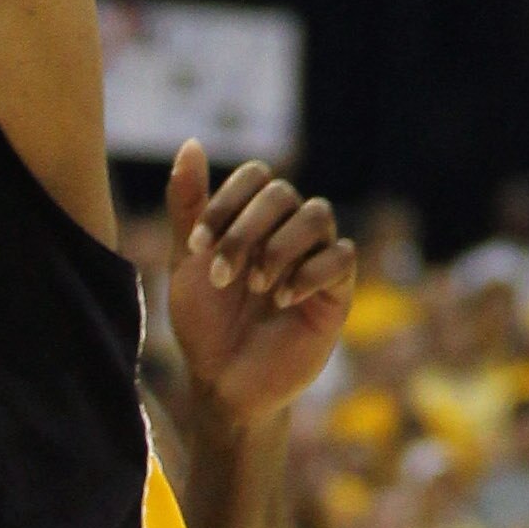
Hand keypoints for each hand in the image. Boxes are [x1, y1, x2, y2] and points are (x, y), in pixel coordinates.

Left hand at [164, 142, 354, 431]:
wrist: (224, 383)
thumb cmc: (205, 324)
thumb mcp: (186, 263)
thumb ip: (189, 206)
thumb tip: (190, 144)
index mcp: (254, 219)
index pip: (256, 177)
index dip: (226, 202)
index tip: (197, 244)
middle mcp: (289, 230)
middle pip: (283, 194)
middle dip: (246, 231)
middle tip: (223, 276)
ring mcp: (316, 258)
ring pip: (317, 215)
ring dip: (280, 248)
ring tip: (257, 287)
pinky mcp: (337, 291)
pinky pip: (342, 257)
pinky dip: (311, 273)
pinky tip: (283, 300)